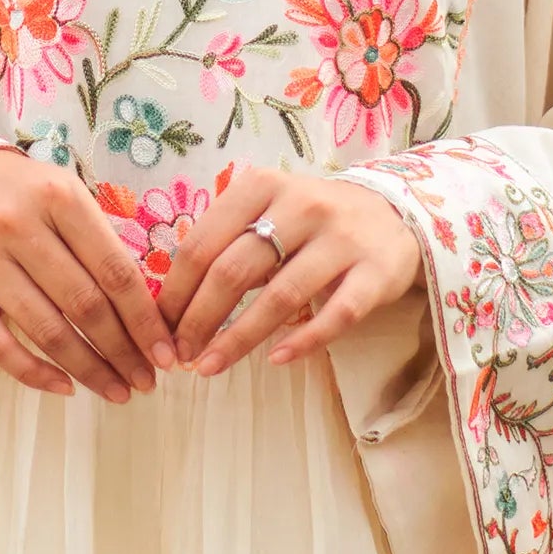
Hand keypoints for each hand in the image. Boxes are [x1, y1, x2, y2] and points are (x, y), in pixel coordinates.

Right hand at [0, 146, 178, 401]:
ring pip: (46, 330)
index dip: (145, 320)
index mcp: (60, 198)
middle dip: (123, 351)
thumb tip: (144, 312)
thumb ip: (100, 243)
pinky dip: (34, 373)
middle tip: (146, 381)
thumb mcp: (67, 195)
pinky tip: (64, 387)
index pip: (114, 271)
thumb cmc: (24, 192)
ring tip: (116, 390)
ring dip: (88, 369)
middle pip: (84, 305)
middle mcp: (19, 226)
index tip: (165, 353)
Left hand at [155, 164, 422, 376]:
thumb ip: (226, 241)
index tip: (160, 327)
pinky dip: (303, 341)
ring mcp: (342, 239)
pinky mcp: (376, 273)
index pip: (203, 243)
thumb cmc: (310, 221)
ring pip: (280, 296)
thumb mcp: (266, 210)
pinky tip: (276, 360)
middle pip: (235, 269)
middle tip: (180, 354)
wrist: (392, 214)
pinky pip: (335, 315)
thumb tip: (172, 302)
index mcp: (263, 187)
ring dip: (239, 339)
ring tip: (210, 366)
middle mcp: (302, 206)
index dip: (176, 290)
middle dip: (199, 318)